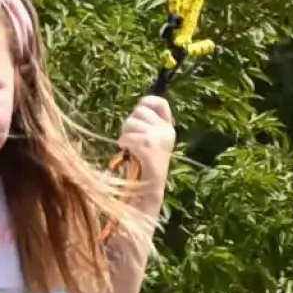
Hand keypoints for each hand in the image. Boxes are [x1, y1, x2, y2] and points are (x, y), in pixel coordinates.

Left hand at [117, 94, 174, 214]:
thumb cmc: (145, 166)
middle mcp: (166, 131)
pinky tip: (128, 153)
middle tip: (132, 140)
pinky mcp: (148, 145)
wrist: (149, 190)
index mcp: (168, 129)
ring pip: (131, 122)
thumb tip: (138, 108)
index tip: (138, 110)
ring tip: (130, 149)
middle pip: (139, 111)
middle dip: (130, 123)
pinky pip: (127, 135)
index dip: (146, 103)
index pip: (159, 102)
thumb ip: (147, 125)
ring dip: (125, 135)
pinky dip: (124, 143)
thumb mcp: (151, 142)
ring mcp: (158, 137)